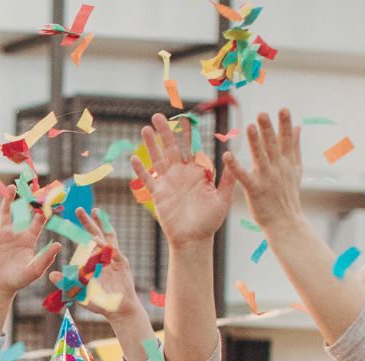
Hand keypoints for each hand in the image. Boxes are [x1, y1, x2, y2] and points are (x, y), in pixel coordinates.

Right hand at [0, 192, 62, 297]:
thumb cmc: (18, 280)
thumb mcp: (35, 269)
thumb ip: (46, 257)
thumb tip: (58, 244)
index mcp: (29, 239)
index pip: (38, 221)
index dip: (44, 211)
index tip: (50, 199)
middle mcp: (16, 233)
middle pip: (22, 212)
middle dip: (26, 200)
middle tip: (32, 186)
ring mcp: (2, 235)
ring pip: (5, 213)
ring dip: (8, 200)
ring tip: (12, 187)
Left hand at [49, 208, 142, 316]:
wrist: (118, 309)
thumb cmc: (99, 301)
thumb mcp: (78, 291)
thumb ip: (66, 282)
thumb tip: (51, 274)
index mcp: (94, 260)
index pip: (85, 242)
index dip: (78, 231)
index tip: (68, 221)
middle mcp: (104, 256)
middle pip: (96, 233)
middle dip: (87, 221)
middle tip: (78, 208)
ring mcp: (114, 258)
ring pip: (107, 236)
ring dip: (100, 224)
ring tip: (93, 211)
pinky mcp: (122, 263)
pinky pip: (112, 251)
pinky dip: (104, 244)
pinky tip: (96, 240)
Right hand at [131, 113, 235, 247]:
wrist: (194, 240)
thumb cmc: (210, 221)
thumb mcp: (222, 198)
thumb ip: (227, 178)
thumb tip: (231, 156)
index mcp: (197, 172)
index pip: (191, 147)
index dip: (187, 133)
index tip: (185, 117)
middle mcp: (181, 174)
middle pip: (171, 148)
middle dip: (164, 132)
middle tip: (158, 116)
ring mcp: (168, 183)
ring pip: (157, 159)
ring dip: (150, 145)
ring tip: (144, 129)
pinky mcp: (158, 195)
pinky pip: (148, 180)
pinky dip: (141, 170)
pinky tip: (134, 158)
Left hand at [221, 110, 304, 233]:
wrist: (286, 222)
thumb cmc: (288, 195)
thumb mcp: (296, 169)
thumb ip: (295, 147)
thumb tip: (299, 127)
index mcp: (287, 162)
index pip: (287, 140)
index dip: (285, 124)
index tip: (283, 109)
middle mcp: (278, 168)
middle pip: (273, 145)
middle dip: (268, 129)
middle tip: (263, 113)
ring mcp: (267, 178)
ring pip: (260, 157)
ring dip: (255, 142)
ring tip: (249, 127)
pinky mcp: (255, 189)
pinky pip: (243, 176)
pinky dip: (235, 166)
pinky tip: (227, 155)